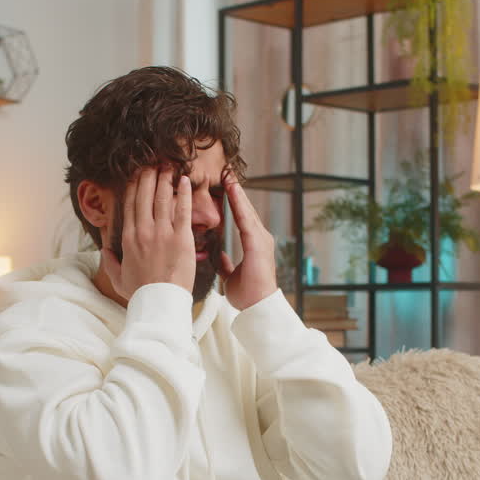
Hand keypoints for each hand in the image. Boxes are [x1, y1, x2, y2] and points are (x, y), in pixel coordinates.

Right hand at [100, 167, 195, 300]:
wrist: (159, 304)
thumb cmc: (140, 294)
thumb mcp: (118, 279)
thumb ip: (110, 262)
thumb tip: (104, 251)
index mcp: (128, 238)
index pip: (130, 205)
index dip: (133, 186)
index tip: (136, 174)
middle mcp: (144, 231)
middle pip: (145, 195)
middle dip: (148, 176)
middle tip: (153, 163)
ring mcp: (163, 233)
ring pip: (163, 198)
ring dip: (165, 179)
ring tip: (168, 166)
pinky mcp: (181, 238)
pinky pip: (183, 210)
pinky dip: (184, 193)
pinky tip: (185, 181)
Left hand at [219, 174, 277, 309]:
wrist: (259, 307)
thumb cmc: (248, 295)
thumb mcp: (230, 276)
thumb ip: (225, 264)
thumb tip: (218, 256)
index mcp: (253, 244)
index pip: (241, 218)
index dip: (233, 202)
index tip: (225, 187)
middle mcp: (259, 238)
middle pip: (245, 209)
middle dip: (236, 191)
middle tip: (227, 173)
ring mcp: (261, 239)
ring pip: (246, 210)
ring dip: (237, 192)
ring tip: (229, 175)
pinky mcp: (257, 244)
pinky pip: (245, 219)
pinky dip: (238, 204)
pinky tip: (232, 191)